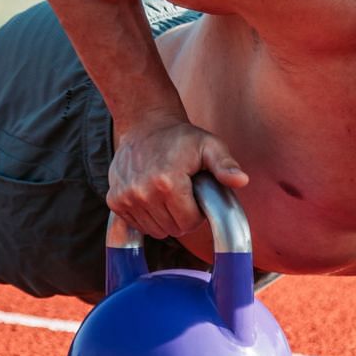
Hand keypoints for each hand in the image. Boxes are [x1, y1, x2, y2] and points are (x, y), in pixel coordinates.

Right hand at [107, 118, 249, 240]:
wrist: (145, 125)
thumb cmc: (182, 138)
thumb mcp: (210, 146)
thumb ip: (225, 165)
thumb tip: (241, 181)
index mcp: (168, 182)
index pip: (189, 223)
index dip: (197, 213)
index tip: (196, 195)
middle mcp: (143, 193)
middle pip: (172, 229)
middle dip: (182, 216)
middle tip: (183, 194)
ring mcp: (125, 197)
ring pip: (155, 231)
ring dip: (164, 218)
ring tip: (167, 193)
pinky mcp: (114, 201)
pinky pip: (137, 225)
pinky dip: (147, 216)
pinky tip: (151, 196)